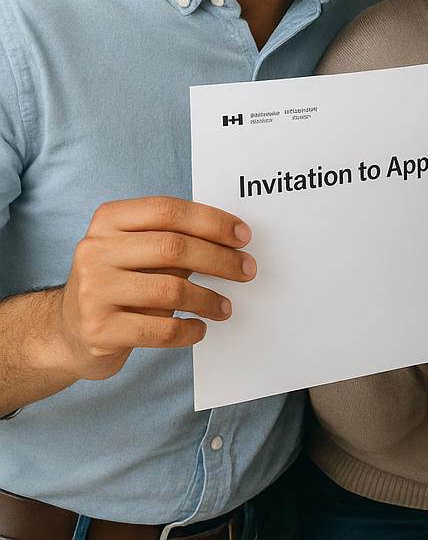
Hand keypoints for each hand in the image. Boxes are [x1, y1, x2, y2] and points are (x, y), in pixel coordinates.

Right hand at [58, 195, 254, 380]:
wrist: (68, 331)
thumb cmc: (118, 283)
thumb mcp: (137, 252)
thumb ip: (174, 240)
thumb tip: (233, 240)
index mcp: (108, 221)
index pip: (168, 210)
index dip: (212, 221)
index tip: (243, 236)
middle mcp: (95, 251)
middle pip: (174, 247)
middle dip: (220, 259)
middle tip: (246, 270)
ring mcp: (93, 291)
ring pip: (171, 290)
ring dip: (209, 299)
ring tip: (224, 307)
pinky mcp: (99, 330)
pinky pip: (161, 329)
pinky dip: (189, 330)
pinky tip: (199, 328)